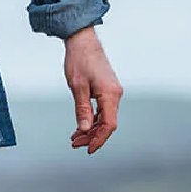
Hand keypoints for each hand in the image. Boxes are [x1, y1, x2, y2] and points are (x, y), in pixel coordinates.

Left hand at [63, 27, 122, 154]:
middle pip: (107, 124)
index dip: (99, 139)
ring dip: (91, 129)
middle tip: (74, 144)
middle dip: (92, 136)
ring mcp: (112, 92)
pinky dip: (92, 119)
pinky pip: (102, 110)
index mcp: (110, 94)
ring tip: (75, 138)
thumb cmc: (79, 61)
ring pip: (104, 118)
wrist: (83, 41)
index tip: (88, 150)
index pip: (109, 124)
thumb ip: (82, 109)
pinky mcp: (107, 90)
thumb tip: (85, 129)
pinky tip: (81, 127)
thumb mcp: (77, 87)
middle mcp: (115, 94)